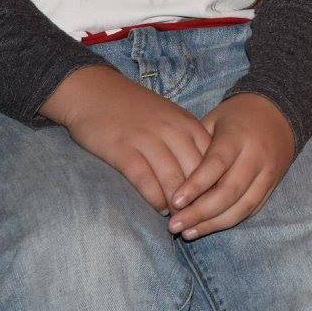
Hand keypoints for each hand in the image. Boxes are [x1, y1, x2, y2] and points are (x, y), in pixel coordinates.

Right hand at [40, 64, 210, 213]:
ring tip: (180, 219)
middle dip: (200, 199)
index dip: (217, 183)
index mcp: (187, 123)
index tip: (218, 203)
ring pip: (173, 178)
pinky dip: (154, 197)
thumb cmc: (135, 109)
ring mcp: (147, 139)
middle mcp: (172, 130)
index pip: (213, 158)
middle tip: (200, 218)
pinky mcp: (122, 149)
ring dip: (178, 204)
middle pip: (196, 172)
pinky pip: (144, 178)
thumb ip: (188, 141)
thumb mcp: (170, 118)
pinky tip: (158, 208)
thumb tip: (206, 174)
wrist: (93, 90)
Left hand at [167, 93, 295, 239]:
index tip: (174, 202)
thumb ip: (196, 145)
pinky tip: (210, 226)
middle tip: (174, 226)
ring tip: (188, 232)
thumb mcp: (214, 119)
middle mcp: (256, 155)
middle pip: (229, 191)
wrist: (278, 112)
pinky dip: (231, 220)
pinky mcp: (274, 184)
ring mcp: (268, 172)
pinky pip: (253, 208)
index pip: (216, 164)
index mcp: (237, 136)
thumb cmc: (236, 116)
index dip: (195, 185)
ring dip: (214, 224)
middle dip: (200, 213)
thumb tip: (174, 177)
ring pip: (243, 206)